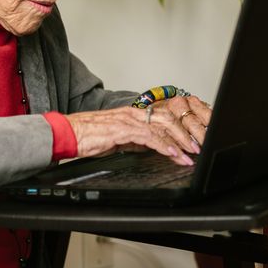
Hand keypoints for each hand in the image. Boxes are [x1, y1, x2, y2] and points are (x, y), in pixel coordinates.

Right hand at [65, 96, 210, 165]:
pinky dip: (165, 146)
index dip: (181, 128)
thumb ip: (135, 140)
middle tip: (198, 147)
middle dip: (186, 133)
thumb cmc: (88, 136)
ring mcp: (129, 120)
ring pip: (163, 126)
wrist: (69, 133)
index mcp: (133, 114)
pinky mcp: (123, 130)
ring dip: (180, 141)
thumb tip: (150, 146)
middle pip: (169, 118)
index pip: (164, 117)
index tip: (191, 141)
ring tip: (191, 153)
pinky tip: (173, 154)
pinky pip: (150, 137)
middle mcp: (134, 113)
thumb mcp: (117, 139)